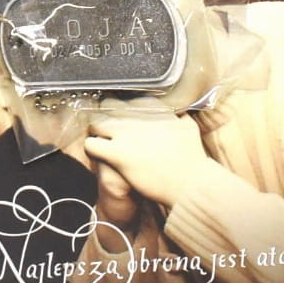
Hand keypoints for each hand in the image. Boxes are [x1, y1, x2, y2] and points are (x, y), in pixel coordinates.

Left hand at [79, 97, 222, 210]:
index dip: (123, 110)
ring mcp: (126, 133)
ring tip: (103, 142)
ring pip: (95, 123)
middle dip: (105, 117)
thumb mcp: (188, 127)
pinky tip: (99, 156)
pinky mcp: (118, 153)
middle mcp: (138, 116)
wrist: (191, 184)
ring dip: (96, 132)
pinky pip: (90, 144)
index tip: (126, 120)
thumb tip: (178, 113)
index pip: (127, 99)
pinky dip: (91, 149)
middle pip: (107, 105)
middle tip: (109, 131)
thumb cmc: (192, 159)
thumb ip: (178, 116)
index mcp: (154, 107)